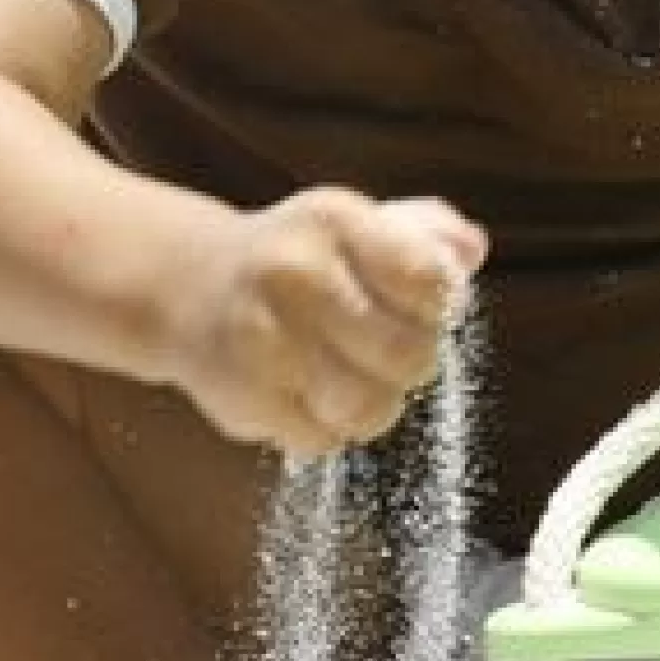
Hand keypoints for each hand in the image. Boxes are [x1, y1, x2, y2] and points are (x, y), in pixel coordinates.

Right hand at [158, 189, 485, 452]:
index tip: (423, 307)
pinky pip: (322, 439)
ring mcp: (266, 339)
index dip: (440, 306)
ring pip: (368, 407)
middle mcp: (297, 274)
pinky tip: (308, 395)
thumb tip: (470, 252)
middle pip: (409, 353)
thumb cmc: (298, 258)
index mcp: (335, 222)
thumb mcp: (356, 225)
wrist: (189, 285)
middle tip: (390, 351)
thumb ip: (424, 235)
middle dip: (413, 361)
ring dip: (375, 403)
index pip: (428, 280)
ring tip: (354, 379)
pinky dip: (327, 428)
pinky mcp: (244, 396)